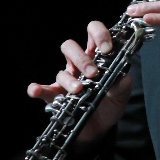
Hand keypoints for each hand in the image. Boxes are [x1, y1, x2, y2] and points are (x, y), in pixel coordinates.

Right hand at [26, 20, 131, 146]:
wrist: (102, 127)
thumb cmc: (111, 103)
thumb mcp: (122, 93)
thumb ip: (122, 83)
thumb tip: (121, 77)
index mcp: (96, 57)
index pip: (93, 33)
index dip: (99, 34)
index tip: (107, 49)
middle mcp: (78, 65)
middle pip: (70, 47)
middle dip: (82, 59)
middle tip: (93, 73)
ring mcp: (66, 80)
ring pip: (61, 71)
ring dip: (69, 79)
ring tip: (79, 90)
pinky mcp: (57, 97)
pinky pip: (44, 90)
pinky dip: (37, 89)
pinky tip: (36, 90)